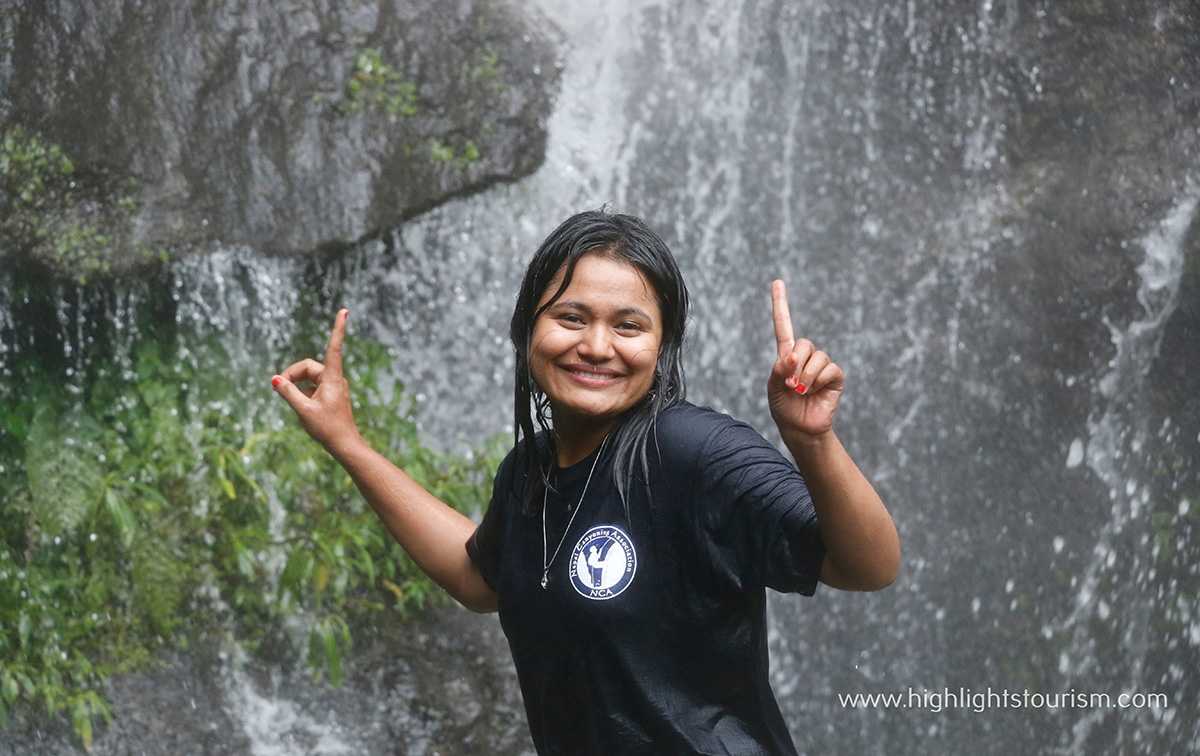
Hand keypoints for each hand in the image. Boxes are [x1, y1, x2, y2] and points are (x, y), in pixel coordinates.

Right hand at [271, 309, 361, 453]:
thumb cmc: (327, 428)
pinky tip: (302, 408)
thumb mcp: (303, 410)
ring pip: (309, 377)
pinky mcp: (331, 394)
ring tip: (293, 403)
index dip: (338, 328)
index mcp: (332, 378)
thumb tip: (275, 379)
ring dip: (297, 385)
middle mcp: (335, 379)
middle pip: (308, 367)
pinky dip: (303, 393)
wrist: (344, 444)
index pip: (334, 347)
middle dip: (292, 375)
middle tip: (278, 388)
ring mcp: (334, 387)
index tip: (344, 311)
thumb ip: (288, 393)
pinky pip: (313, 387)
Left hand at [768, 280, 842, 437]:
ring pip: (817, 357)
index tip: (777, 282)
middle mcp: (805, 357)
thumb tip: (791, 357)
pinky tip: (814, 391)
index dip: (780, 304)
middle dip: (795, 363)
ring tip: (801, 391)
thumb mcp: (773, 388)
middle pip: (803, 343)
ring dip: (806, 376)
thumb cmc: (784, 408)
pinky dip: (818, 380)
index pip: (783, 326)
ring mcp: (821, 366)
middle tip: (791, 384)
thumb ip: (778, 370)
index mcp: (786, 355)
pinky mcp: (834, 377)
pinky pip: (829, 368)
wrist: (800, 428)